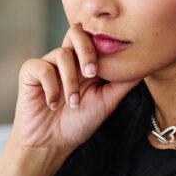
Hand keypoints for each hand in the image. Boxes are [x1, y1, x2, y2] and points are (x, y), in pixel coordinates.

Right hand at [9, 23, 140, 152]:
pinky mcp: (30, 72)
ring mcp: (49, 64)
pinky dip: (51, 87)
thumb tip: (145, 66)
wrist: (51, 144)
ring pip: (61, 53)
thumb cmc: (79, 122)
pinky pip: (41, 67)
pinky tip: (53, 104)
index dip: (104, 45)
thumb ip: (123, 83)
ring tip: (72, 103)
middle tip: (92, 74)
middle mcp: (68, 59)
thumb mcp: (107, 102)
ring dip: (70, 80)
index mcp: (86, 62)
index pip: (95, 38)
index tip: (111, 67)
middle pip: (76, 32)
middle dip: (87, 50)